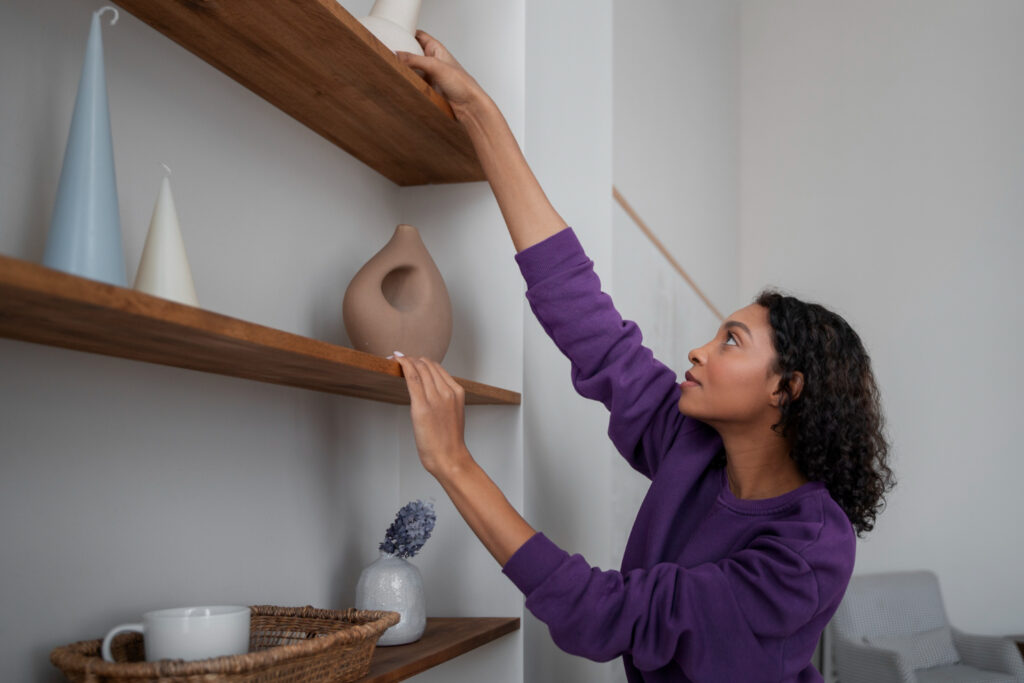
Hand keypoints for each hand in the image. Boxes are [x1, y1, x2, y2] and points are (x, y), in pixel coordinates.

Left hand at [393, 353, 471, 476]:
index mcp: (457, 392)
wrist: (450, 458)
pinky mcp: (422, 406)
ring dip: (406, 359)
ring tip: (396, 358)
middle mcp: (447, 392)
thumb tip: (429, 394)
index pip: (437, 368)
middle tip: (400, 358)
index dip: (422, 361)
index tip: (411, 360)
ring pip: (419, 368)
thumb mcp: (452, 414)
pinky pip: (412, 378)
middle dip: (412, 359)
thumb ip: (444, 400)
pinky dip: (404, 364)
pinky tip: (396, 359)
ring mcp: (435, 398)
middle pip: (428, 365)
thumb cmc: (449, 441)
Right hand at [397, 30, 488, 117]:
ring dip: (403, 70)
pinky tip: (400, 83)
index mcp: (436, 49)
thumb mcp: (436, 67)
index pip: (419, 36)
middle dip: (401, 53)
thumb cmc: (462, 84)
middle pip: (412, 53)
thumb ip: (415, 60)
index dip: (407, 33)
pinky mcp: (428, 88)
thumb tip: (397, 54)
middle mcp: (432, 61)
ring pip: (411, 69)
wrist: (469, 106)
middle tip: (388, 54)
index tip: (393, 34)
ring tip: (391, 68)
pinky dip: (407, 82)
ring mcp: (429, 75)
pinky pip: (413, 82)